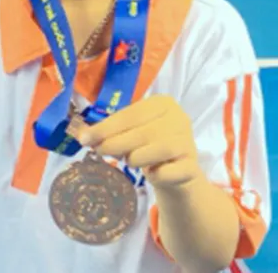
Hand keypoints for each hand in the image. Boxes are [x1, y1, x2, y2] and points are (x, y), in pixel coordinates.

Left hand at [78, 95, 201, 192]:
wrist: (177, 173)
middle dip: (115, 142)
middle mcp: (179, 118)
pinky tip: (149, 173)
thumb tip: (84, 136)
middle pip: (143, 131)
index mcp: (163, 103)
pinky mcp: (192, 167)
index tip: (84, 138)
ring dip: (136, 157)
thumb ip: (113, 131)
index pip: (131, 114)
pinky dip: (155, 174)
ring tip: (127, 161)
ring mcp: (188, 142)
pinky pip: (169, 171)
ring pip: (159, 148)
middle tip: (98, 151)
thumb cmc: (149, 146)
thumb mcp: (132, 132)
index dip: (106, 127)